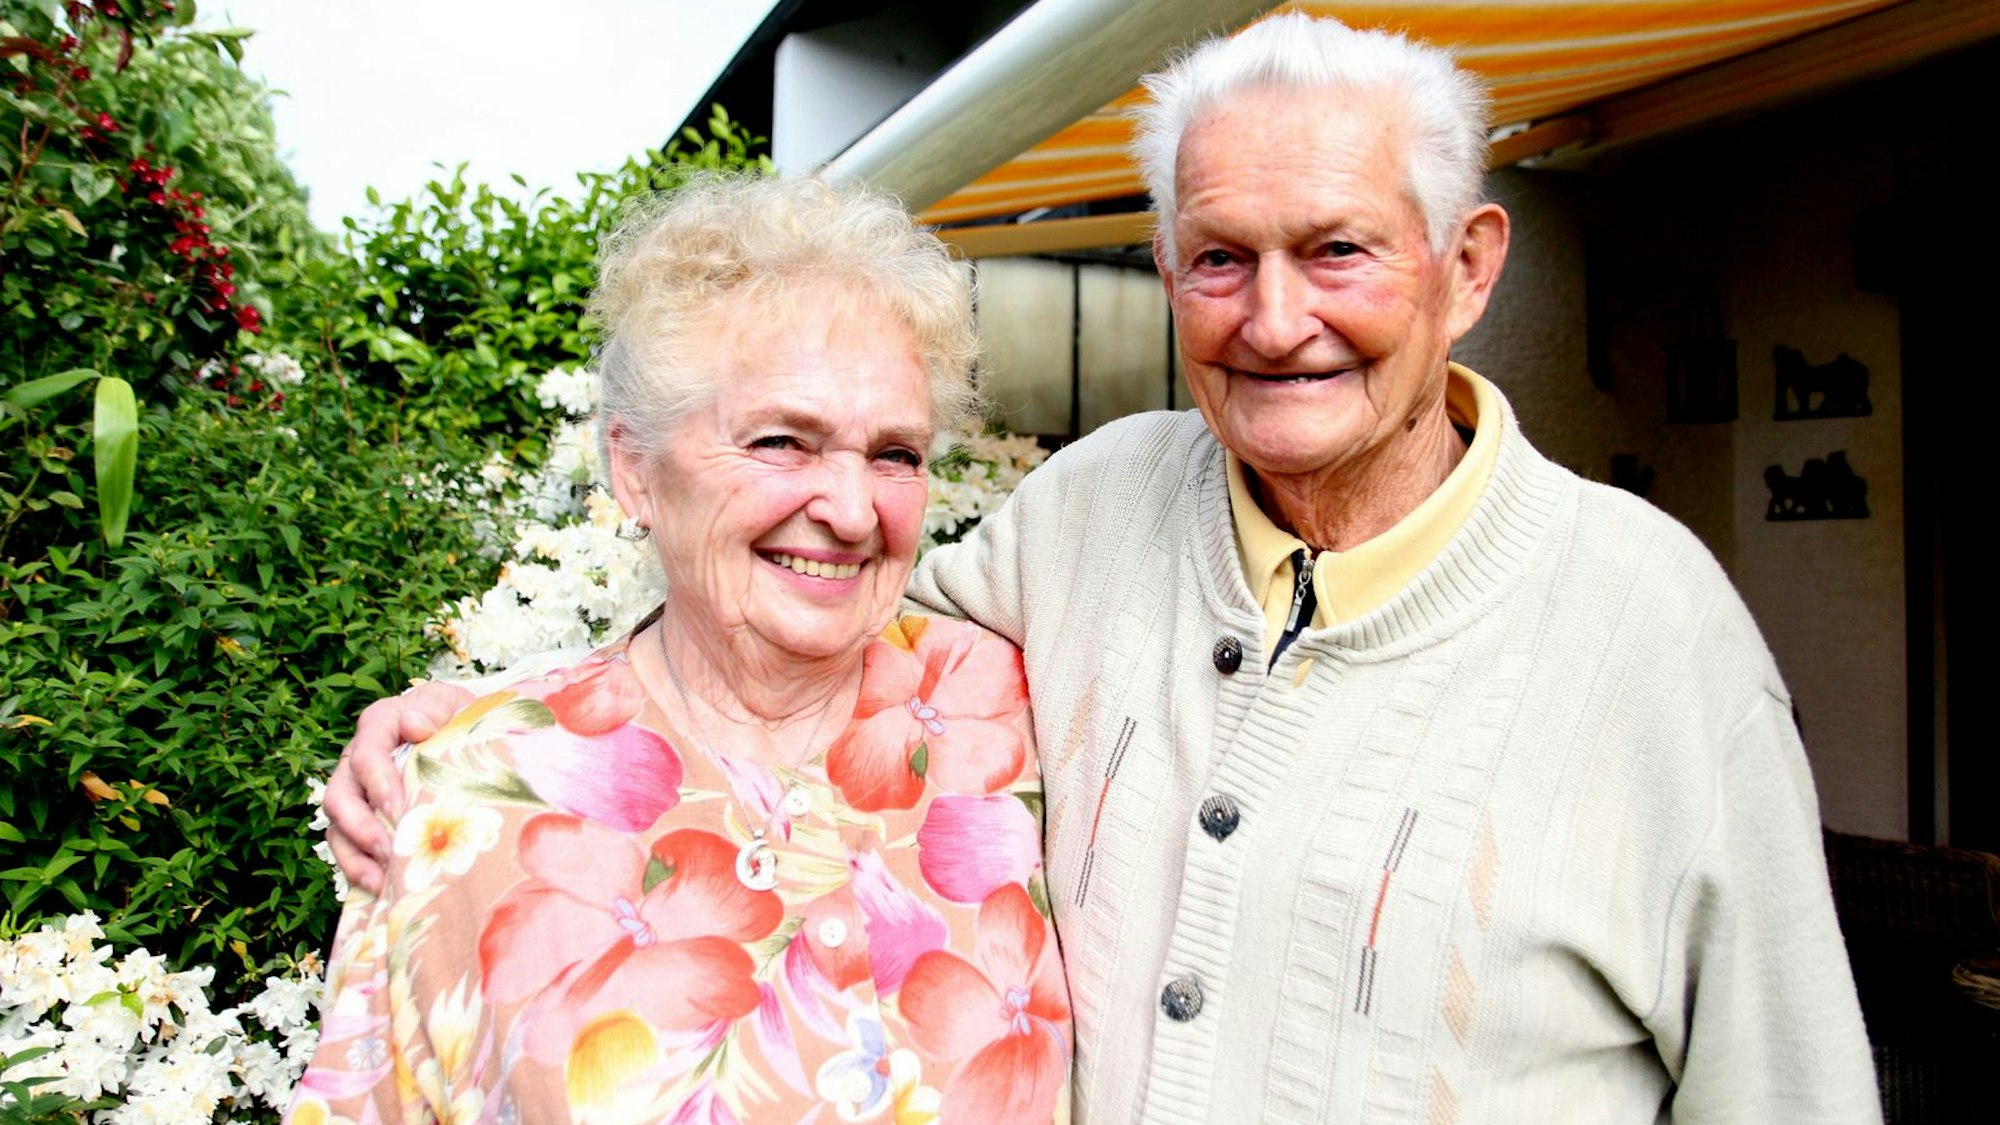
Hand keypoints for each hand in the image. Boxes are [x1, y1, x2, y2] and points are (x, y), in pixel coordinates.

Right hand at [325, 682, 472, 894]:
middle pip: (339, 795)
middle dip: (360, 827)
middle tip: (388, 852)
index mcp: (380, 724)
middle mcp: (358, 758)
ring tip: (381, 883)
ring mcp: (357, 791)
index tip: (398, 810)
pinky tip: (382, 892)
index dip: (378, 783)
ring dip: (355, 857)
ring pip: (337, 826)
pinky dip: (361, 870)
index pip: (367, 754)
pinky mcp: (363, 819)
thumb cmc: (462, 716)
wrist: (466, 730)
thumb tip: (415, 724)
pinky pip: (349, 847)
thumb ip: (436, 710)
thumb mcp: (456, 704)